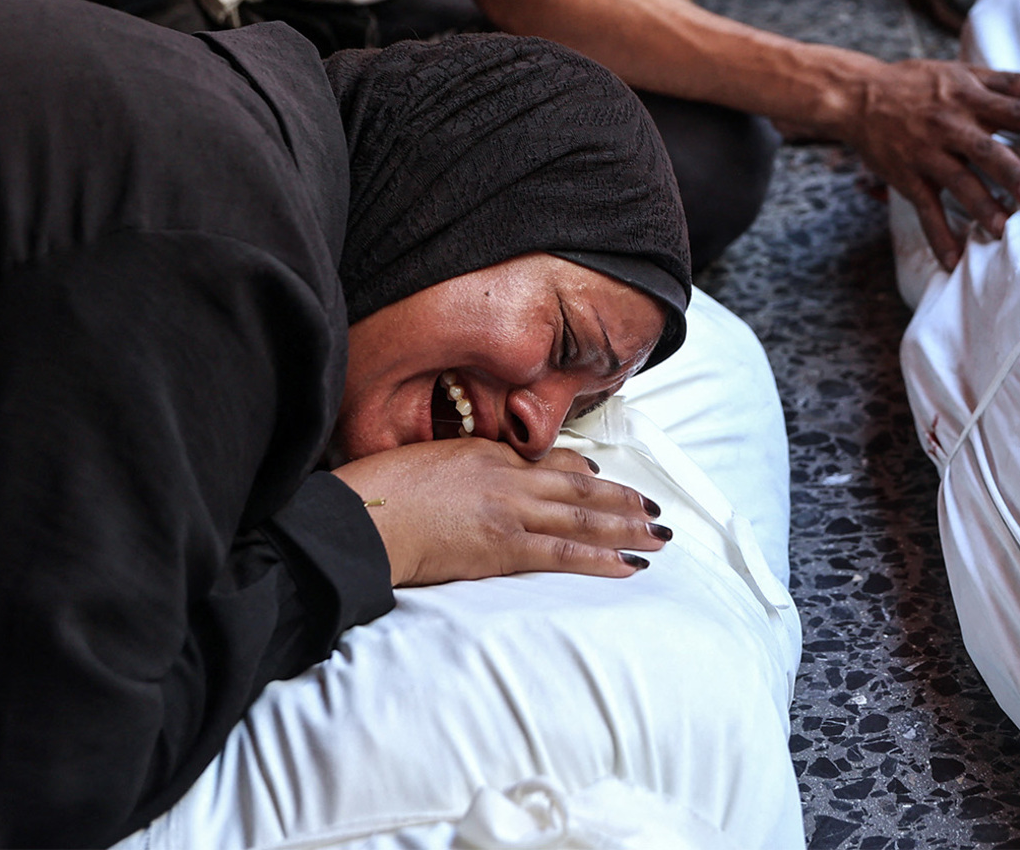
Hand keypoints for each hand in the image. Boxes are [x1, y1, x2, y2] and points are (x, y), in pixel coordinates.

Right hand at [335, 438, 667, 586]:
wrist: (361, 518)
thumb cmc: (378, 494)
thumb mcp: (425, 463)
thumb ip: (462, 469)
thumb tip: (478, 484)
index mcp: (486, 453)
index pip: (549, 461)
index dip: (586, 474)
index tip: (607, 480)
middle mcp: (506, 475)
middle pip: (579, 487)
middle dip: (622, 499)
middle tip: (655, 509)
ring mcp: (509, 509)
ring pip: (583, 518)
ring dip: (626, 527)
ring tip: (658, 536)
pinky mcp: (503, 546)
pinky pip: (564, 553)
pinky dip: (602, 559)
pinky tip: (628, 566)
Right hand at [787, 61, 1019, 267]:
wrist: (858, 95)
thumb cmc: (920, 83)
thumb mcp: (967, 73)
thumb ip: (1017, 81)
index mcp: (971, 99)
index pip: (1015, 109)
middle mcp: (950, 126)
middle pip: (984, 150)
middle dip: (1008, 171)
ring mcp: (926, 154)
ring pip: (957, 182)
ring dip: (979, 206)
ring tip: (1002, 230)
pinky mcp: (907, 177)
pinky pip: (925, 210)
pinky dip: (938, 236)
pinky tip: (954, 261)